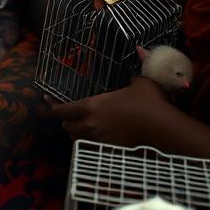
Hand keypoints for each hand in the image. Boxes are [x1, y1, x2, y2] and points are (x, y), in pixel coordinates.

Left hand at [47, 76, 168, 145]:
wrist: (162, 127)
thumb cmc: (150, 102)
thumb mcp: (140, 82)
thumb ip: (132, 76)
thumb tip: (138, 59)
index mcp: (92, 106)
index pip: (62, 110)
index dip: (52, 105)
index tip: (47, 99)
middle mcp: (91, 124)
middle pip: (66, 128)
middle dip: (67, 123)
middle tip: (71, 117)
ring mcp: (100, 139)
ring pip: (78, 140)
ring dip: (77, 135)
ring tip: (83, 128)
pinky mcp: (110, 150)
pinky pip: (94, 148)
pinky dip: (92, 144)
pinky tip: (100, 139)